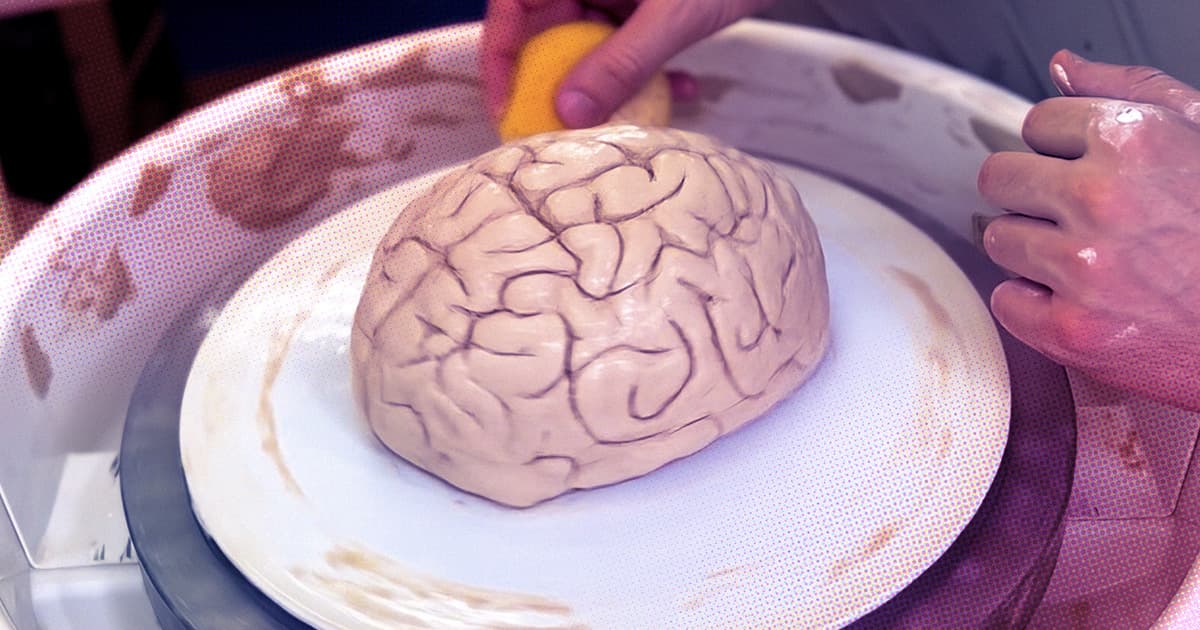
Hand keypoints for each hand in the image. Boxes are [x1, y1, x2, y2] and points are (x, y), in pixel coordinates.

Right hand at [481, 0, 773, 126]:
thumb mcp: (671, 16)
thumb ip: (621, 64)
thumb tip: (570, 112)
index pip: (512, 6)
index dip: (499, 55)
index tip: (504, 104)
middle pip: (550, 32)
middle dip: (563, 84)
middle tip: (569, 131)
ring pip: (593, 46)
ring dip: (616, 85)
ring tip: (637, 115)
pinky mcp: (647, 4)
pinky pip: (631, 45)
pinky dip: (651, 71)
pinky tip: (684, 87)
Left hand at [979, 50, 1199, 410]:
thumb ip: (1130, 92)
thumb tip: (1063, 68)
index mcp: (1133, 141)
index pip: (1037, 124)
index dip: (1060, 149)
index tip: (1083, 169)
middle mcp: (1103, 200)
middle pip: (1000, 177)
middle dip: (1031, 194)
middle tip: (1073, 216)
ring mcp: (1083, 268)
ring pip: (999, 238)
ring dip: (1032, 249)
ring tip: (1089, 259)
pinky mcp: (1070, 329)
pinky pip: (1006, 301)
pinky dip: (1034, 304)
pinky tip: (1081, 299)